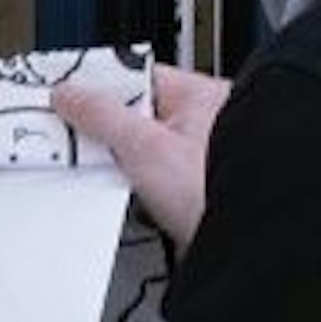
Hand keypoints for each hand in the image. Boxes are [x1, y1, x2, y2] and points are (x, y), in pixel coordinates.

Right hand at [56, 63, 225, 250]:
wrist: (252, 245)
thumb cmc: (217, 190)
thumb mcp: (145, 148)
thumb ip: (102, 115)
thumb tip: (69, 94)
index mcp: (200, 96)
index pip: (135, 76)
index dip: (99, 88)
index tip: (67, 102)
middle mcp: (208, 123)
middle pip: (138, 117)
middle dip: (111, 136)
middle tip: (89, 150)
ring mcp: (205, 160)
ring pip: (147, 154)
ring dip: (128, 171)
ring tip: (120, 183)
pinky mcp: (201, 194)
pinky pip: (160, 185)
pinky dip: (144, 195)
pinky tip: (139, 206)